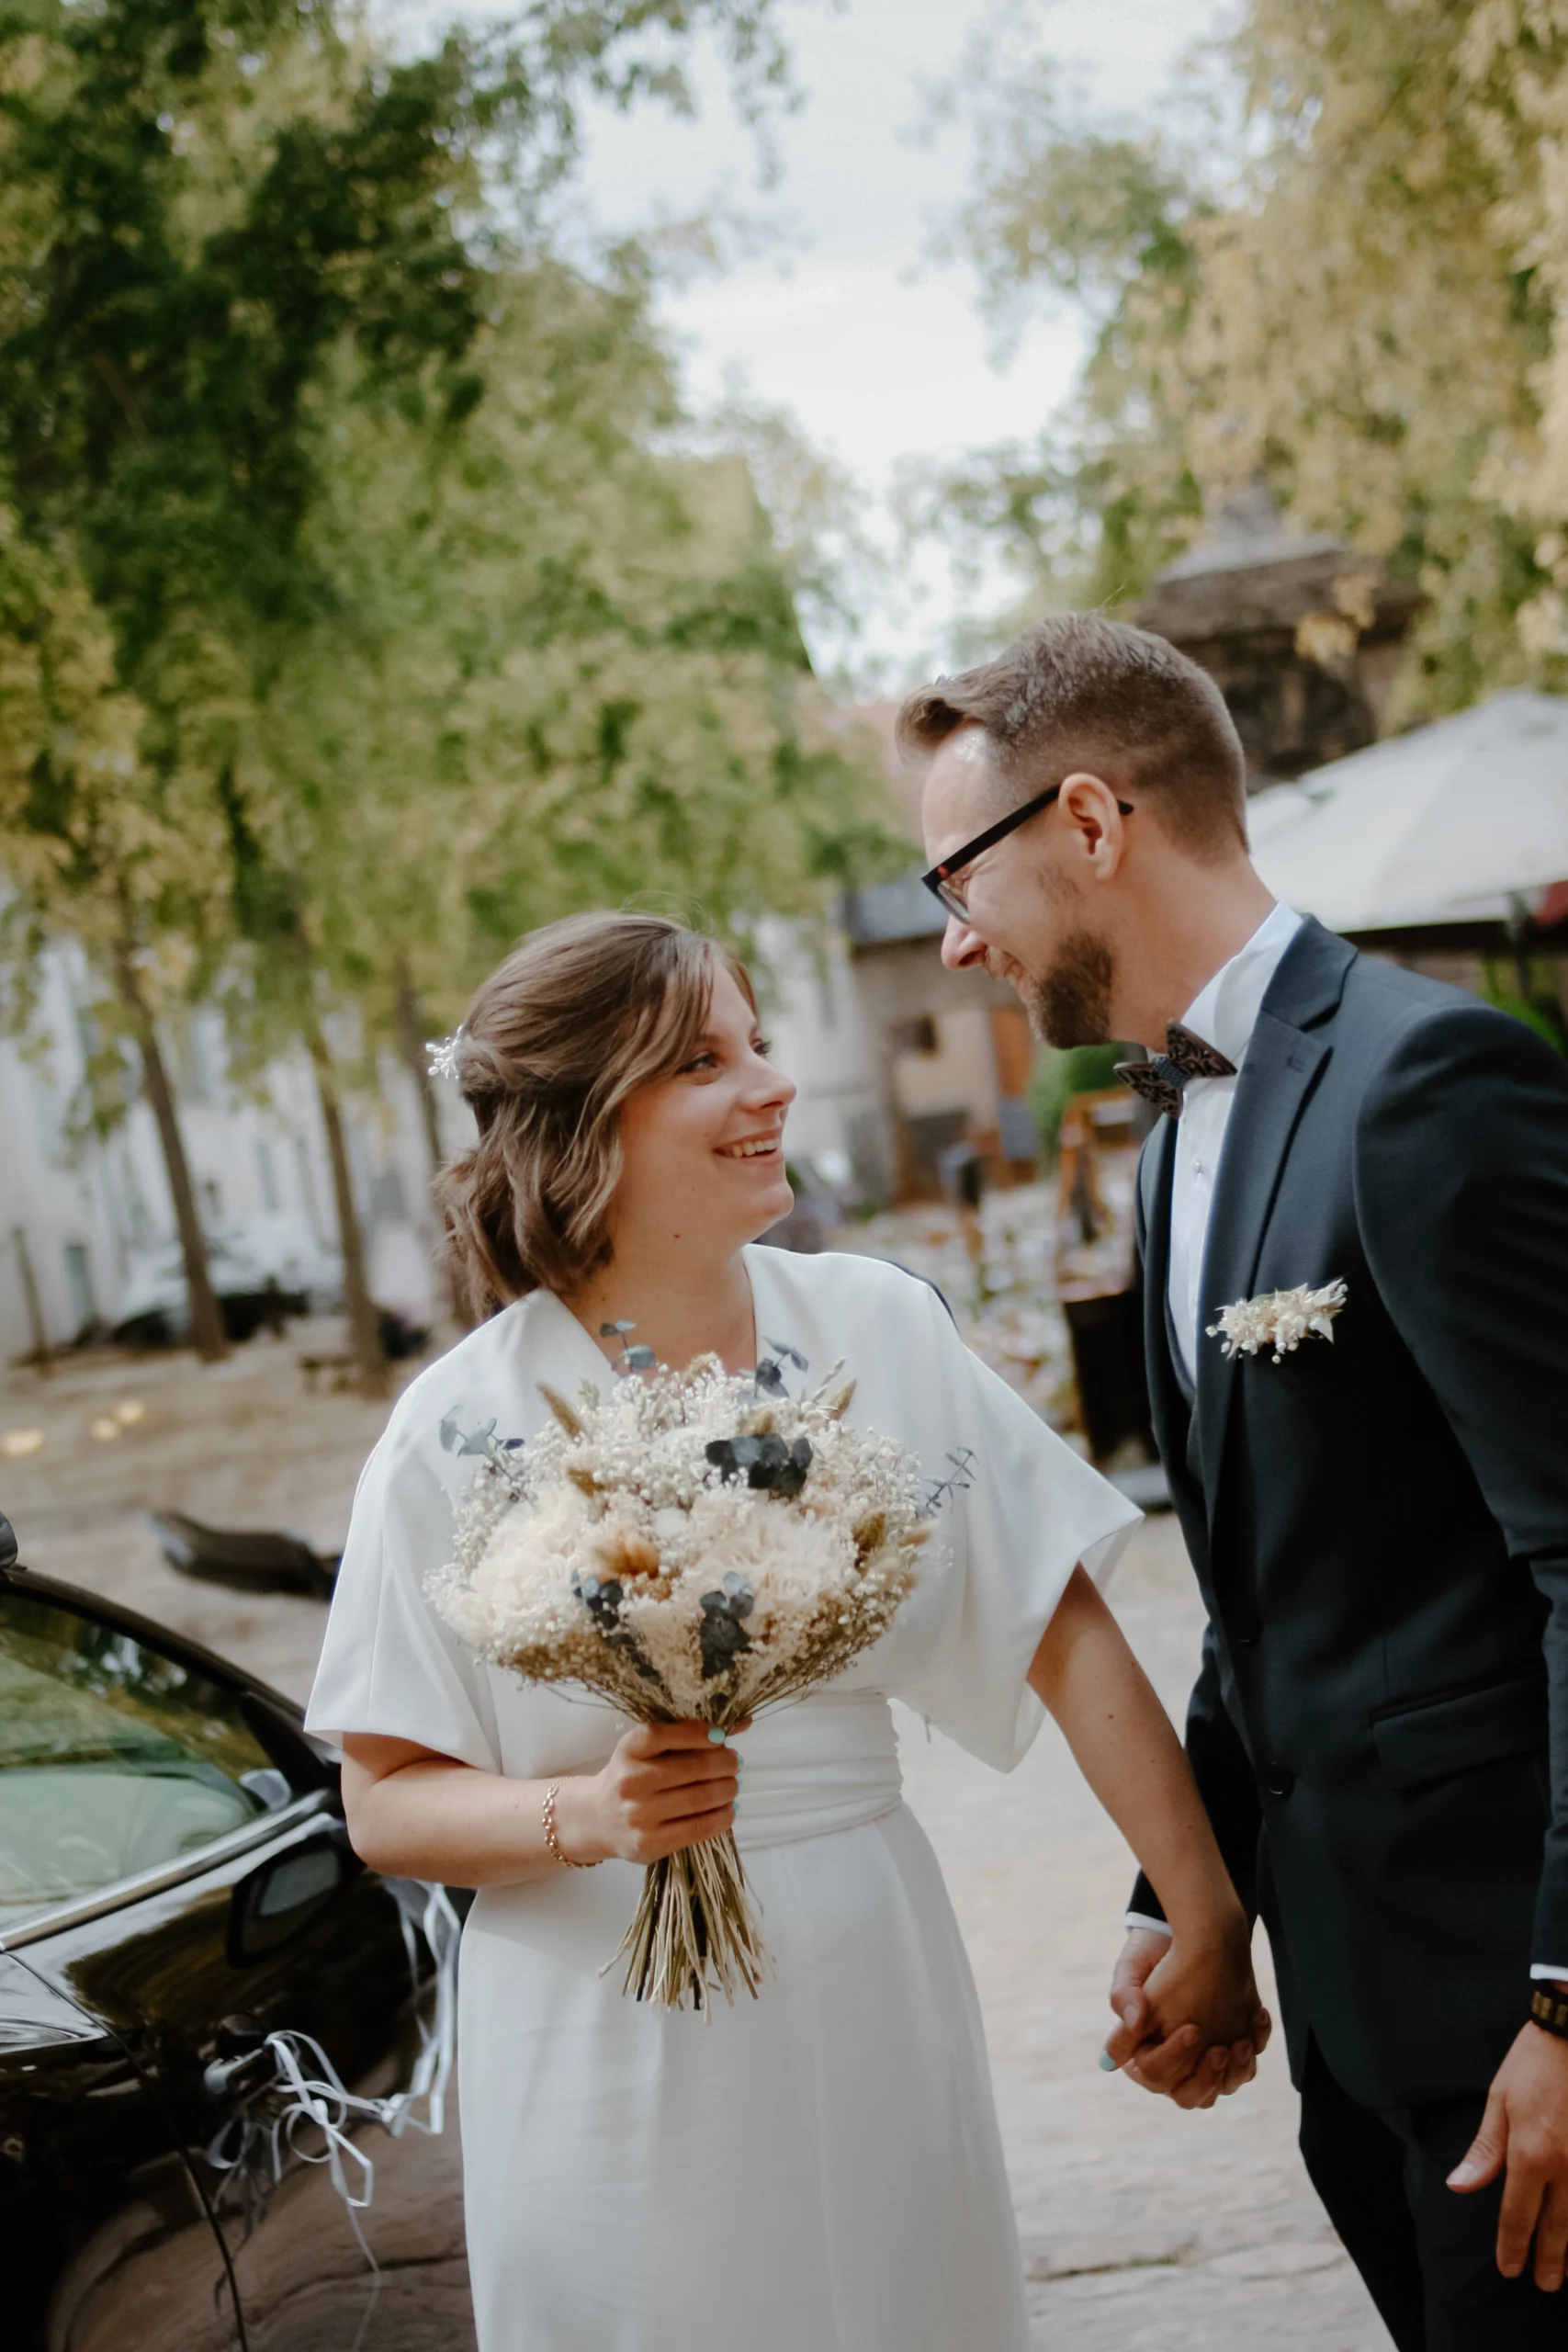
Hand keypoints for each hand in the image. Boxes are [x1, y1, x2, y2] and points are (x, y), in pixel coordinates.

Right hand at [556, 1721, 745, 1865]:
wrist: (598, 1818)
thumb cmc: (633, 1776)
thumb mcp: (648, 1749)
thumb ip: (688, 1733)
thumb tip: (743, 1723)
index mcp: (628, 1750)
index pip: (665, 1734)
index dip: (699, 1733)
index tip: (721, 1735)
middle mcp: (630, 1781)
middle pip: (691, 1768)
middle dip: (724, 1763)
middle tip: (734, 1763)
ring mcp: (639, 1815)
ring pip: (699, 1799)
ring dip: (727, 1790)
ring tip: (732, 1785)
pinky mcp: (650, 1843)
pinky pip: (697, 1828)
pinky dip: (722, 1817)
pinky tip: (728, 1809)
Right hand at [1103, 1924, 1271, 2106]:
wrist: (1191, 1933)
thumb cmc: (1153, 1954)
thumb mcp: (1132, 1966)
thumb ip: (1123, 1995)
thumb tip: (1133, 2025)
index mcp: (1144, 2049)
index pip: (1155, 2076)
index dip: (1173, 2058)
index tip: (1192, 2029)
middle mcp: (1176, 2062)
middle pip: (1190, 2095)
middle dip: (1207, 2076)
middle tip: (1220, 2048)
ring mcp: (1206, 2058)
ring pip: (1224, 2086)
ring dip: (1236, 2069)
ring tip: (1242, 2041)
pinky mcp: (1232, 2047)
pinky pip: (1248, 2064)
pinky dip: (1255, 2043)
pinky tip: (1256, 2015)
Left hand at [1449, 2021, 1567, 2288]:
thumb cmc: (1533, 2062)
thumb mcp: (1499, 2100)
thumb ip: (1486, 2149)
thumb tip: (1461, 2185)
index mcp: (1531, 2154)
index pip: (1518, 2213)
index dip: (1513, 2245)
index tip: (1509, 2269)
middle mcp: (1566, 2166)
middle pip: (1557, 2225)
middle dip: (1549, 2258)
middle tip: (1545, 2285)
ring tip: (1567, 2268)